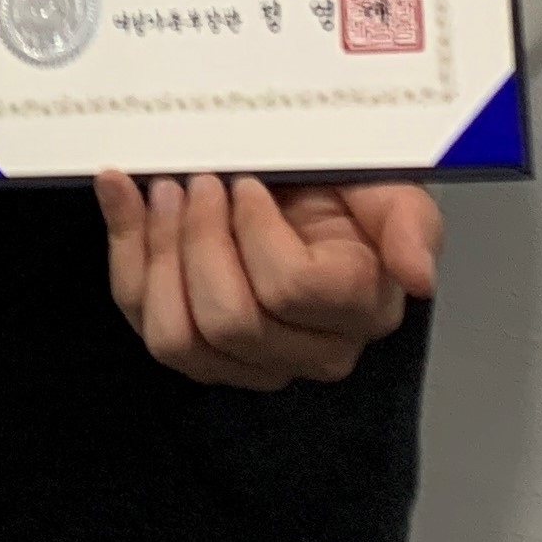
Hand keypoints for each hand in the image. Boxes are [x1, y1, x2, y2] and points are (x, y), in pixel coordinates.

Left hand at [94, 170, 443, 390]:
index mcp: (357, 311)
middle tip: (202, 180)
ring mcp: (244, 361)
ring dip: (160, 251)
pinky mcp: (191, 346)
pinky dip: (124, 248)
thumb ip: (412, 225)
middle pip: (230, 319)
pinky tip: (124, 194)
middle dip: (201, 236)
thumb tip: (418, 276)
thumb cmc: (343, 187)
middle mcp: (305, 352)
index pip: (291, 289)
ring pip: (178, 338)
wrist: (305, 183)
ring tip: (168, 190)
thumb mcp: (390, 187)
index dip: (256, 231)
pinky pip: (141, 316)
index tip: (249, 183)